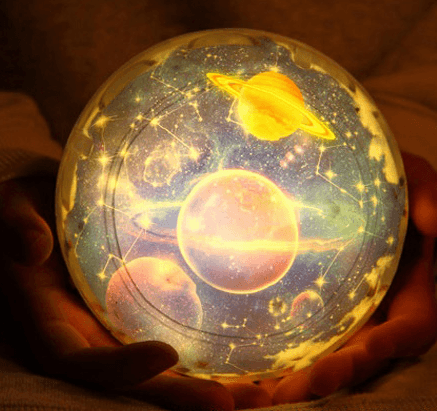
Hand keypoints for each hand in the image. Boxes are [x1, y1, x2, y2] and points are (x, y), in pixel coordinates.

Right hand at [0, 177, 258, 410]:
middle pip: (128, 380)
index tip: (165, 355)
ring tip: (255, 393)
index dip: (118, 367)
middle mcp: (85, 333)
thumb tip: (32, 248)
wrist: (50, 206)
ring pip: (156, 369)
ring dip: (201, 384)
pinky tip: (248, 356)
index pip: (77, 359)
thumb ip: (17, 224)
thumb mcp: (14, 204)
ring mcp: (113, 325)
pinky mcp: (136, 310)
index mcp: (50, 317)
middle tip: (227, 402)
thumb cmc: (30, 204)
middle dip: (174, 396)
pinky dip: (207, 353)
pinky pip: (172, 335)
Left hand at [255, 152, 436, 403]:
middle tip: (284, 392)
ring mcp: (337, 314)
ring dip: (287, 380)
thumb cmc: (385, 185)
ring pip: (317, 358)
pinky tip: (231, 367)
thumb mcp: (411, 178)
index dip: (386, 348)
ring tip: (249, 393)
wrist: (346, 181)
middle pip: (356, 359)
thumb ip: (429, 193)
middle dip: (326, 378)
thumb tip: (435, 219)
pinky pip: (288, 338)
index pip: (408, 331)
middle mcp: (371, 312)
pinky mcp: (304, 306)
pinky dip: (265, 357)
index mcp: (406, 290)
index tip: (356, 356)